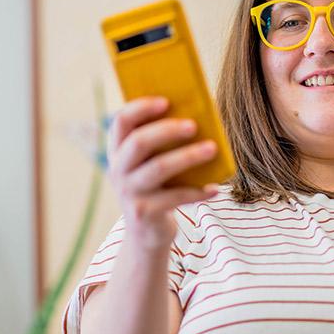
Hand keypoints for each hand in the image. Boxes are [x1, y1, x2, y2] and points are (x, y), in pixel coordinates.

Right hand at [107, 97, 218, 249]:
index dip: (141, 108)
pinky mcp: (144, 212)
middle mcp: (118, 169)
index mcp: (118, 150)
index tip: (166, 101)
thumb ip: (163, 143)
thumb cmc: (157, 186)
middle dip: (167, 130)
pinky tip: (214, 188)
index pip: (121, 122)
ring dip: (188, 156)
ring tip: (212, 148)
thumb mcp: (152, 163)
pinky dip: (197, 192)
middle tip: (193, 125)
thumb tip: (198, 116)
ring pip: (159, 168)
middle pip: (139, 142)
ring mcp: (129, 192)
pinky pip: (175, 197)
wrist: (146, 233)